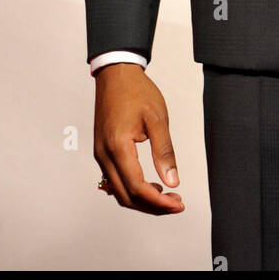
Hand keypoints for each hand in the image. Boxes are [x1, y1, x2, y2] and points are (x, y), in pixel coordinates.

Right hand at [93, 64, 183, 213]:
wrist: (116, 74)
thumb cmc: (137, 91)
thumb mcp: (157, 118)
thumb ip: (164, 151)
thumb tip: (173, 181)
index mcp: (117, 146)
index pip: (137, 187)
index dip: (158, 201)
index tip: (178, 203)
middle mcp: (104, 155)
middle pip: (126, 196)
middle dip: (152, 206)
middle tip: (176, 203)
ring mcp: (100, 154)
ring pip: (119, 192)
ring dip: (143, 200)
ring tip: (167, 196)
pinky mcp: (102, 151)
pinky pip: (115, 180)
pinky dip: (132, 189)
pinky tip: (151, 185)